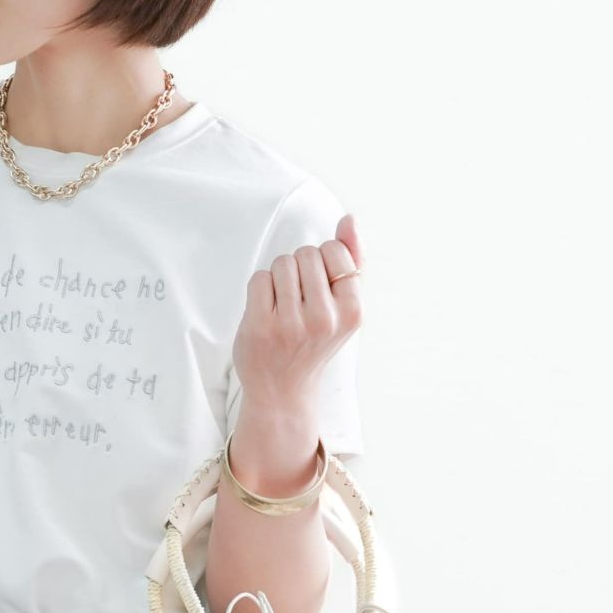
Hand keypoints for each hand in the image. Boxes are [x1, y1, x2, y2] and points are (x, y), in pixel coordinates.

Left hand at [230, 212, 364, 421]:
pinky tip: (266, 313)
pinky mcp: (259, 328)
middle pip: (307, 254)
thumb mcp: (344, 307)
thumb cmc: (314, 343)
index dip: (323, 262)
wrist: (283, 392)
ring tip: (283, 307)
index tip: (321, 289)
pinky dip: (260, 289)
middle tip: (300, 302)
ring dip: (279, 278)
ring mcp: (290, 325)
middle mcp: (323, 320)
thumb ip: (352, 262)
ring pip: (283, 263)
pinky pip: (259, 278)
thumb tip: (349, 219)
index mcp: (352, 312)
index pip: (335, 251)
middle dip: (300, 268)